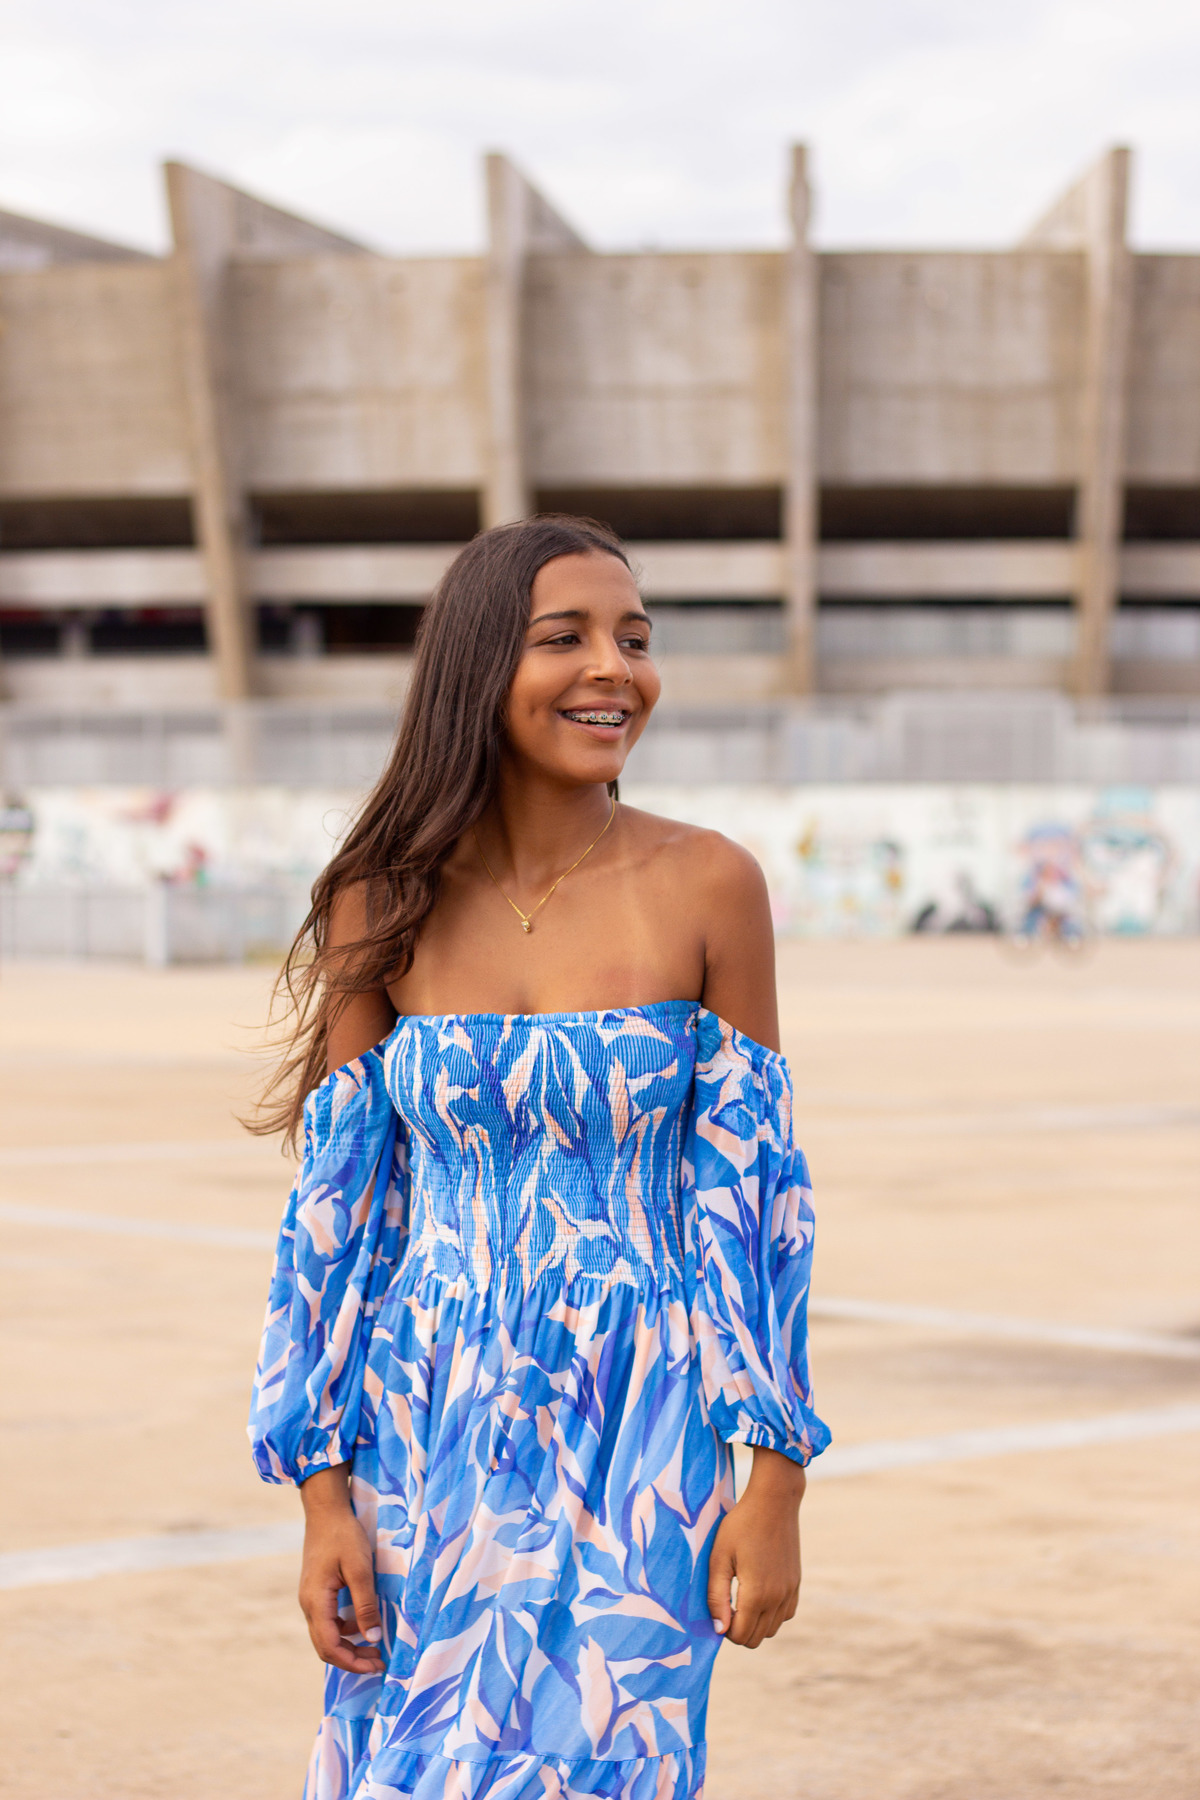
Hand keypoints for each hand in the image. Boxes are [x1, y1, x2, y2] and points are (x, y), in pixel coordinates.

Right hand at [298, 1464, 383, 1674]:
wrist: (326, 1510)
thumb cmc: (343, 1536)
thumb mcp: (360, 1569)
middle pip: (326, 1646)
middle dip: (352, 1658)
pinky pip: (328, 1621)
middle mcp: (308, 1604)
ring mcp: (311, 1598)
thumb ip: (365, 1604)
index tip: (376, 1665)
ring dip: (349, 1645)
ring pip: (326, 1635)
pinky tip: (364, 1622)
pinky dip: (345, 1629)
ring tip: (376, 1645)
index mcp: (315, 1602)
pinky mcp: (317, 1591)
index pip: (330, 1647)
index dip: (352, 1662)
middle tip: (379, 1661)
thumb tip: (373, 1639)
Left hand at [707, 1446, 805, 1648]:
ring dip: (756, 1624)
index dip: (725, 1629)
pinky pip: (785, 1614)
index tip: (718, 1608)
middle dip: (739, 1630)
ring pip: (772, 1629)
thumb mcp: (719, 1558)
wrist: (774, 1501)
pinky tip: (759, 1594)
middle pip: (757, 1638)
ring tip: (740, 1600)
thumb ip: (716, 1595)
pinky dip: (772, 1614)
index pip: (741, 1636)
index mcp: (757, 1594)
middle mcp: (777, 1599)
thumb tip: (719, 1629)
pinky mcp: (796, 1583)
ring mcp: (790, 1592)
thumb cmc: (740, 1526)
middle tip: (726, 1605)